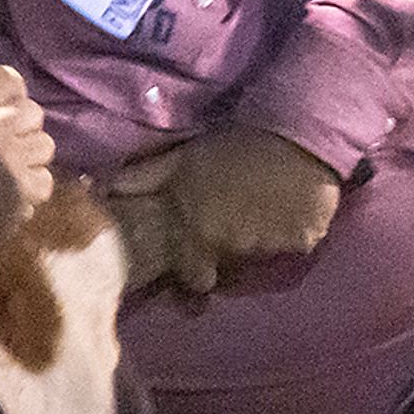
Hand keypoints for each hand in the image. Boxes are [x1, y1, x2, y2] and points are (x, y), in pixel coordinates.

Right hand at [0, 40, 55, 321]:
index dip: (5, 99)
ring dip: (27, 161)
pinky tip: (4, 194)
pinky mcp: (21, 192)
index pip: (12, 80)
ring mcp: (8, 162)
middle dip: (18, 130)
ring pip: (45, 145)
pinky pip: (46, 179)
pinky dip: (29, 191)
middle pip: (33, 112)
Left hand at [108, 125, 341, 300]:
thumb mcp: (183, 158)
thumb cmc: (232, 146)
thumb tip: (108, 189)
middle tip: (233, 220)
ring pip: (258, 255)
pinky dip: (292, 231)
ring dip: (257, 239)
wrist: (295, 133)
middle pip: (226, 266)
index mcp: (199, 234)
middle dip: (225, 251)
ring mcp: (270, 247)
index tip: (199, 258)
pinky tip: (290, 206)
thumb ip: (147, 179)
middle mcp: (232, 249)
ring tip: (263, 207)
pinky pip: (293, 244)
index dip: (195, 271)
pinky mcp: (304, 241)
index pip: (193, 280)